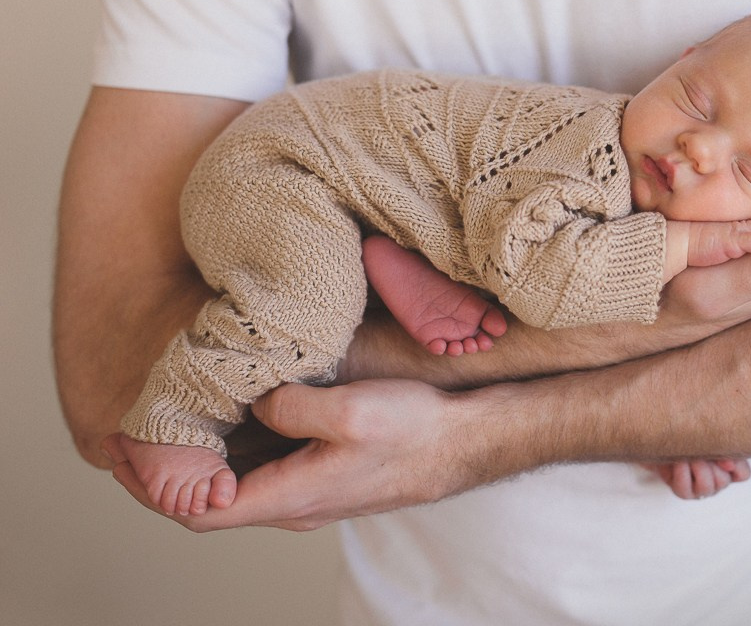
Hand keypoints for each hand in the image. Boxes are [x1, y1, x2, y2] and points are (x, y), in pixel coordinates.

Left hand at [105, 378, 471, 530]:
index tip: (119, 451)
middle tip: (122, 436)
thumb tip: (254, 403)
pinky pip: (257, 474)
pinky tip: (220, 423)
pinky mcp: (321, 477)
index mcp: (290, 498)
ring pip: (229, 489)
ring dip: (190, 465)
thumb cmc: (415, 430)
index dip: (152, 488)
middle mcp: (292, 506)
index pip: (196, 512)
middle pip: (205, 505)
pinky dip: (223, 456)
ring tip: (160, 427)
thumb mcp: (350, 411)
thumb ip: (290, 408)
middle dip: (159, 476)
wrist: (464, 443)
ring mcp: (307, 494)